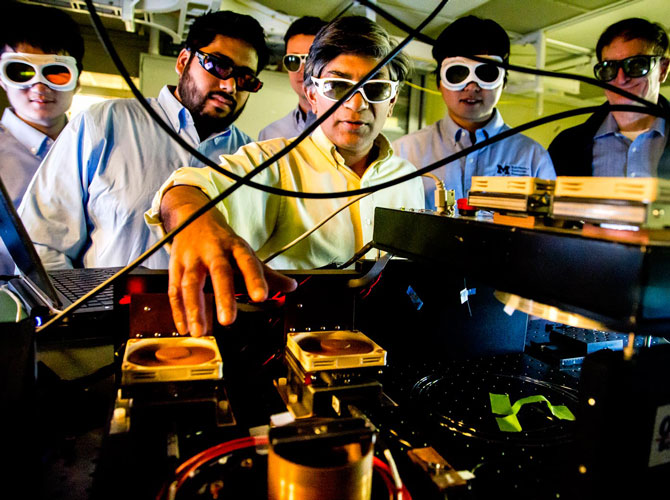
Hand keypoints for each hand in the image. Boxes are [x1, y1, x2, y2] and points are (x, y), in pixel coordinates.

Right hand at [161, 186, 296, 335]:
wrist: (193, 217)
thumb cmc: (223, 241)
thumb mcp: (246, 252)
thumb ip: (267, 273)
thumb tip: (292, 287)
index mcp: (235, 247)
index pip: (248, 262)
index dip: (255, 279)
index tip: (262, 297)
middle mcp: (213, 251)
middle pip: (219, 272)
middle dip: (223, 296)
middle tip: (228, 321)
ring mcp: (192, 258)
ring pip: (191, 283)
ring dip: (194, 308)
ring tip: (200, 331)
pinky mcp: (175, 266)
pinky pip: (174, 290)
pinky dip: (178, 310)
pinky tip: (185, 327)